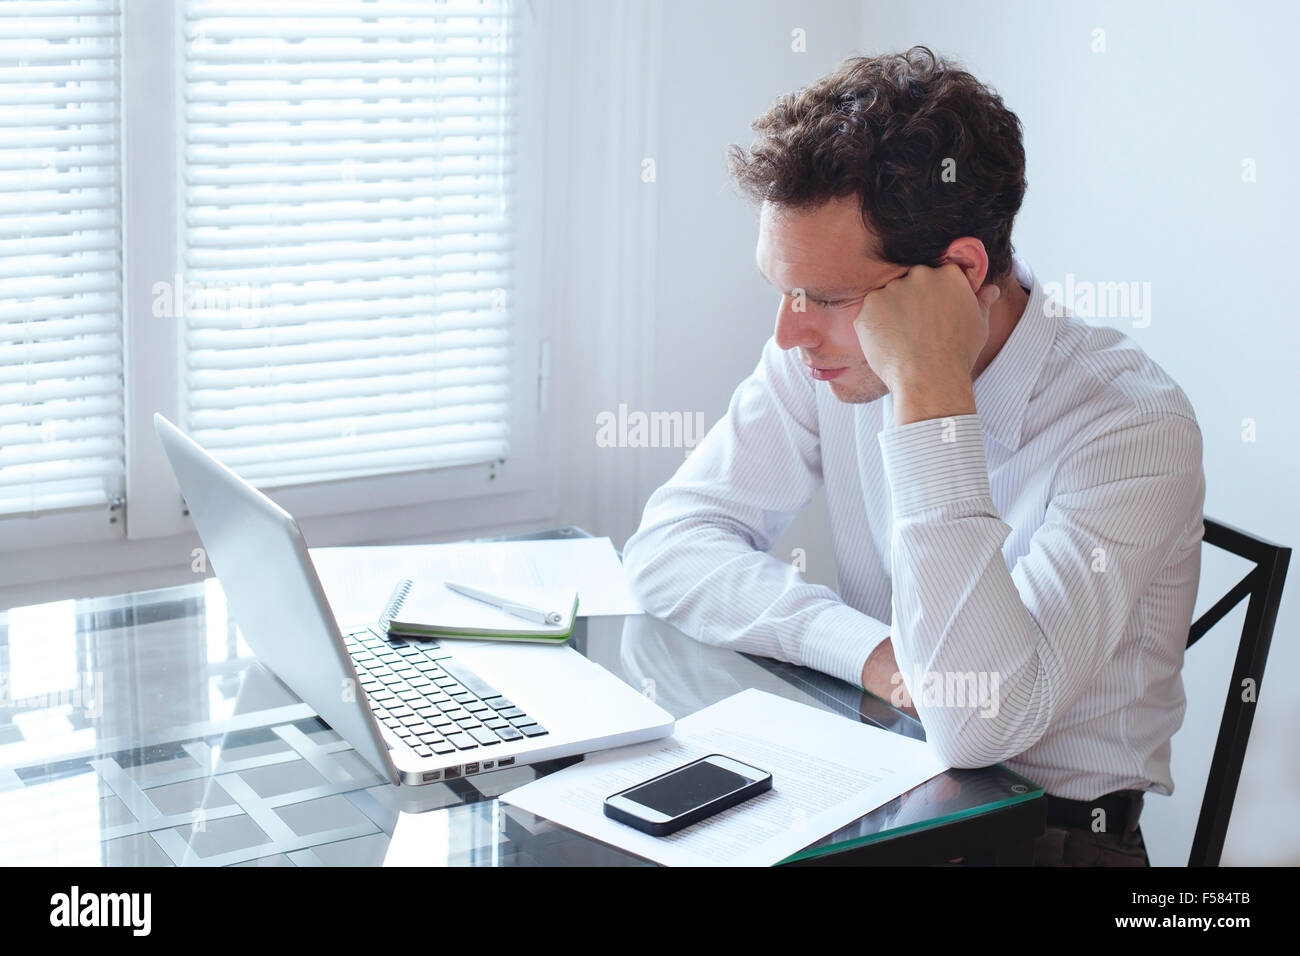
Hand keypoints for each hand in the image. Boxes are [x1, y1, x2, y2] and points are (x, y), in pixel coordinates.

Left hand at [852, 262, 1000, 423]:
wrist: (930, 379)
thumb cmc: (957, 355)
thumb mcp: (979, 326)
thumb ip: (982, 302)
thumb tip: (991, 290)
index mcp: (949, 274)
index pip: (937, 275)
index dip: (933, 297)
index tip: (932, 315)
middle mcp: (920, 275)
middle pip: (911, 282)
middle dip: (911, 302)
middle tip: (916, 330)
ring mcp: (893, 289)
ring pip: (888, 297)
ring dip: (891, 314)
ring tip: (903, 340)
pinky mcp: (869, 306)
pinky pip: (869, 312)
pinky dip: (875, 326)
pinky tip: (888, 344)